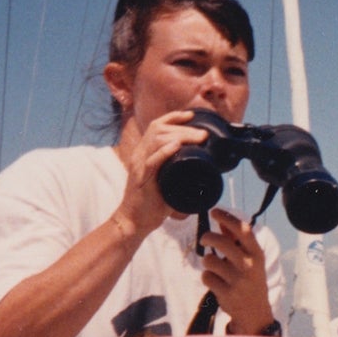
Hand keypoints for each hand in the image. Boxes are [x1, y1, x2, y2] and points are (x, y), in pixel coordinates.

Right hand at [115, 108, 208, 235]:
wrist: (134, 221)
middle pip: (159, 130)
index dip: (173, 117)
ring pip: (156, 141)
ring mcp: (139, 166)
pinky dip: (164, 152)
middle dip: (183, 127)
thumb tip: (203, 170)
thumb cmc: (152, 203)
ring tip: (197, 138)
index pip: (156, 126)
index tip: (191, 115)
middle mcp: (140, 155)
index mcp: (144, 153)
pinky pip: (151, 161)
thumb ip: (178, 173)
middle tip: (203, 134)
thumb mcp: (167, 181)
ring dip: (180, 136)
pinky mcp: (141, 179)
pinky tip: (176, 146)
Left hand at [200, 208, 274, 331]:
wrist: (255, 311)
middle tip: (204, 239)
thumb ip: (235, 240)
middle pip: (221, 242)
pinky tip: (217, 282)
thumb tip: (222, 220)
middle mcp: (249, 266)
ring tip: (216, 269)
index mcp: (257, 254)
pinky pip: (206, 277)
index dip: (227, 218)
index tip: (214, 211)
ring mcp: (238, 280)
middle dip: (208, 237)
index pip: (242, 230)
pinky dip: (208, 278)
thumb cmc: (250, 279)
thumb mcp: (249, 259)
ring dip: (208, 262)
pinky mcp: (227, 293)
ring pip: (210, 260)